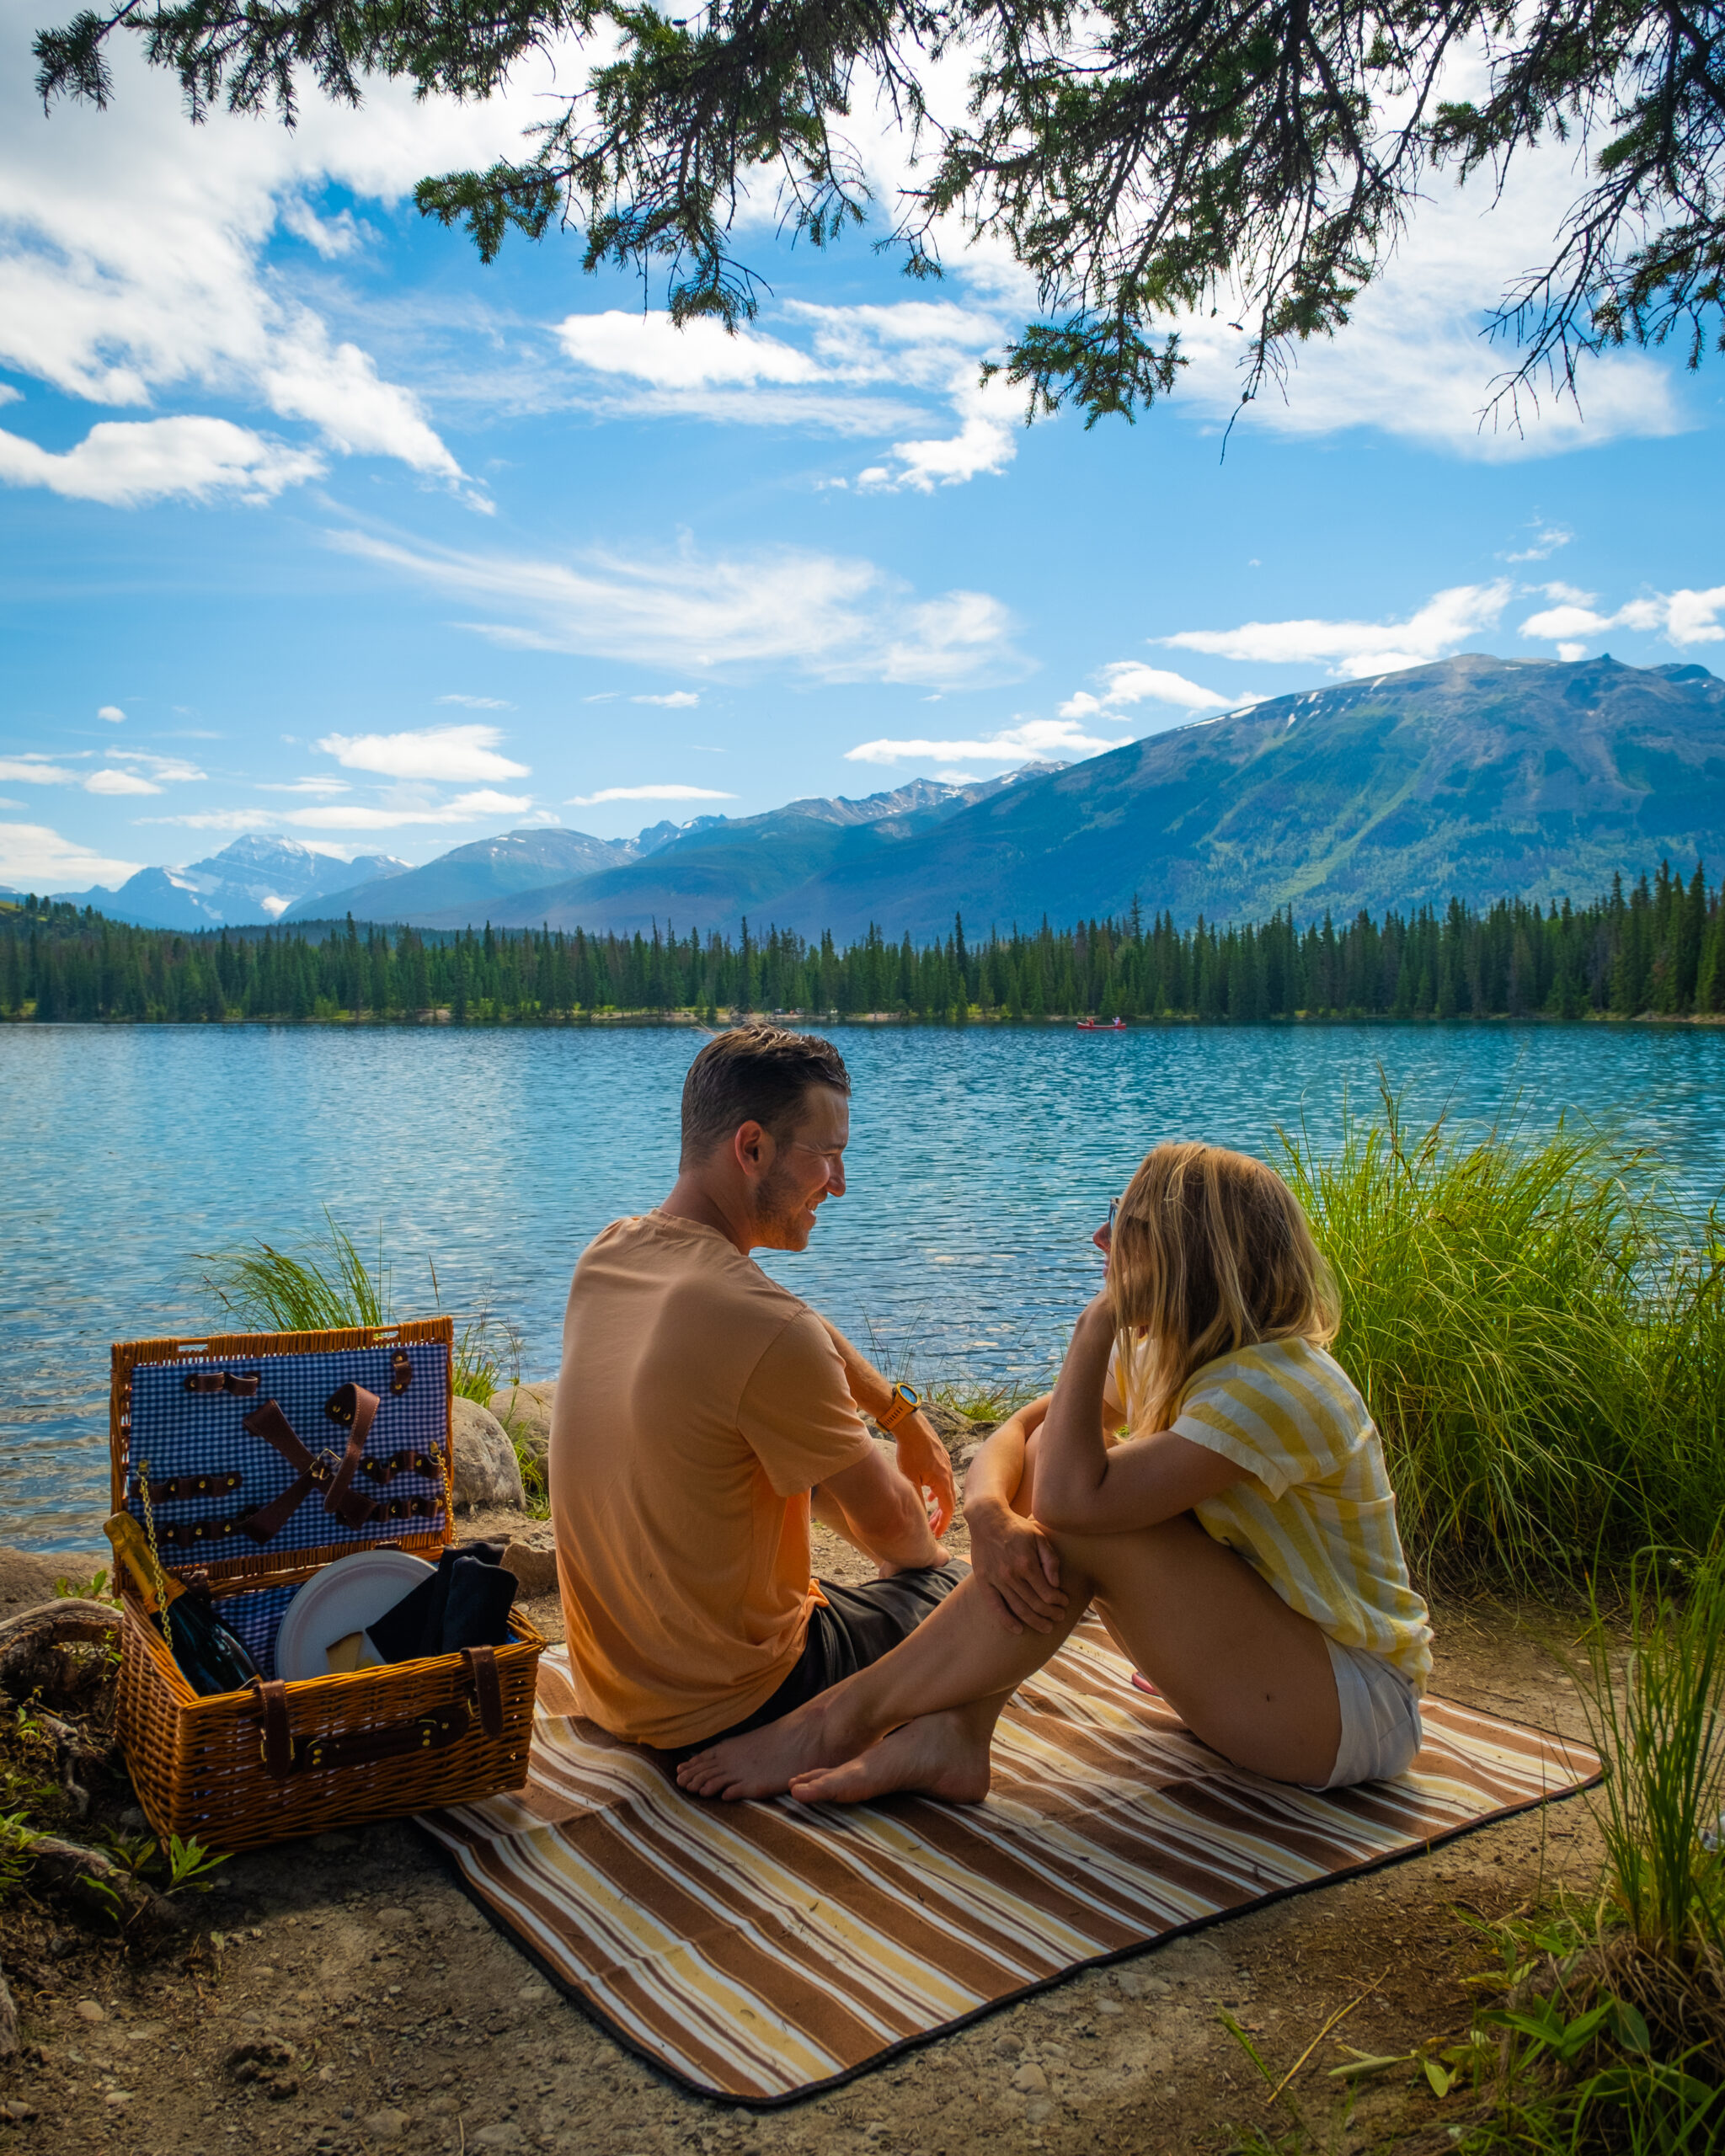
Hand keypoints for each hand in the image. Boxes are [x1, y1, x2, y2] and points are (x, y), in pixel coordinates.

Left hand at [893, 1411, 956, 1536]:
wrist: (911, 1425)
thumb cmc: (909, 1451)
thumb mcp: (910, 1479)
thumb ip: (916, 1499)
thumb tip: (918, 1516)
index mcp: (943, 1481)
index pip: (947, 1509)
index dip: (943, 1524)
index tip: (937, 1535)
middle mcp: (948, 1473)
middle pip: (949, 1501)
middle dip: (942, 1517)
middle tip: (933, 1529)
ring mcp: (946, 1463)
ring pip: (946, 1489)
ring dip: (940, 1503)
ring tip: (931, 1514)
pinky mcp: (941, 1456)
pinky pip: (943, 1479)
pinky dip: (938, 1490)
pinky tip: (929, 1493)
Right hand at [966, 1497, 1067, 1635]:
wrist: (987, 1519)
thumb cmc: (1016, 1528)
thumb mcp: (1039, 1537)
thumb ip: (1050, 1560)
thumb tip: (1056, 1584)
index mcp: (1027, 1563)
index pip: (1047, 1593)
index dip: (1058, 1601)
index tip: (1064, 1602)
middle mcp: (1011, 1574)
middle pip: (1035, 1604)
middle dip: (1050, 1614)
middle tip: (1059, 1617)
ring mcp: (996, 1580)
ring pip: (1018, 1609)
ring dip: (1034, 1621)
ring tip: (1046, 1627)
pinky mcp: (984, 1582)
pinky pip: (995, 1607)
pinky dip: (1007, 1621)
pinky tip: (1018, 1630)